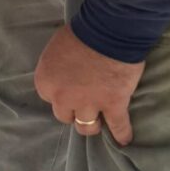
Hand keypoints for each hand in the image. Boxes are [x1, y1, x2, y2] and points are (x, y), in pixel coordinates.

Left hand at [34, 24, 144, 144]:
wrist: (108, 30)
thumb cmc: (81, 33)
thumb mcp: (56, 49)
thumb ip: (57, 67)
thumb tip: (62, 73)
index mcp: (45, 82)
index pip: (50, 98)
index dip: (62, 93)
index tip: (70, 89)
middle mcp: (63, 97)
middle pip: (65, 115)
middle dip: (74, 110)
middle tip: (84, 104)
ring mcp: (88, 104)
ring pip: (86, 126)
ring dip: (92, 124)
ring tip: (99, 122)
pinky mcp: (113, 105)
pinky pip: (118, 125)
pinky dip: (122, 133)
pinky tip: (124, 140)